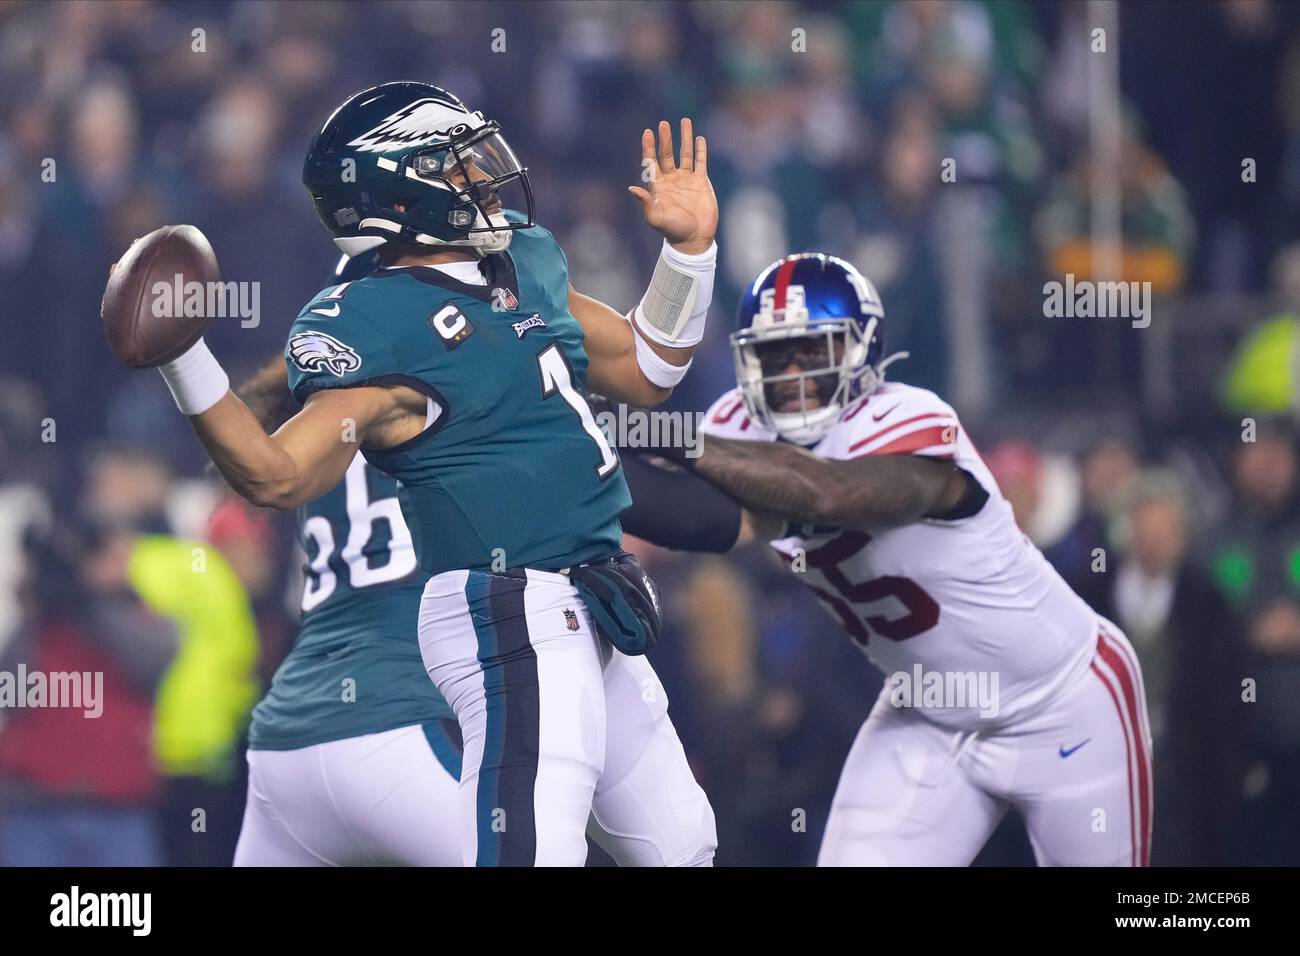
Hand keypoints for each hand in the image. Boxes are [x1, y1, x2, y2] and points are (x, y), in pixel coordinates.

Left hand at [628, 119, 716, 254]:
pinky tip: (699, 138)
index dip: (649, 147)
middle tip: (663, 123)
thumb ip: (645, 202)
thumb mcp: (655, 217)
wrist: (694, 239)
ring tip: (684, 121)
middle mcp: (671, 179)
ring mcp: (687, 179)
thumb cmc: (672, 230)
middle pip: (667, 154)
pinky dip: (700, 150)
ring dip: (684, 138)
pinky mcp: (701, 182)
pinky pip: (700, 162)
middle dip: (665, 139)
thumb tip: (631, 188)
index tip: (647, 132)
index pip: (651, 162)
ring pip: (685, 153)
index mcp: (658, 186)